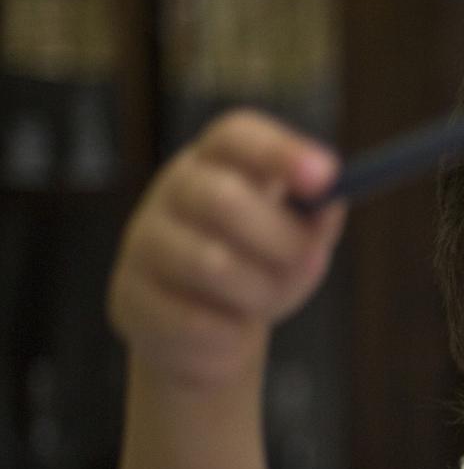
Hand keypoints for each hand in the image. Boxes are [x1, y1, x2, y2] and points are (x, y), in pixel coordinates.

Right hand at [109, 109, 345, 387]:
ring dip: (263, 292)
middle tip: (312, 261)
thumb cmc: (260, 268)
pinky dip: (232, 332)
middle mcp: (172, 191)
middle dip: (282, 239)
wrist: (207, 333)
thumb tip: (328, 202)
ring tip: (267, 300)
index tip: (327, 175)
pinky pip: (197, 319)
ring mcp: (143, 242)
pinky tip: (228, 328)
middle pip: (222, 198)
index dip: (280, 151)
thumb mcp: (297, 238)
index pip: (236, 136)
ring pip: (213, 264)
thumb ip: (317, 217)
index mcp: (218, 162)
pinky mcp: (129, 297)